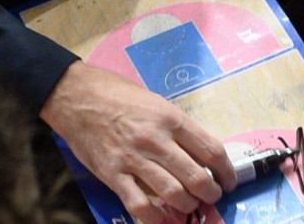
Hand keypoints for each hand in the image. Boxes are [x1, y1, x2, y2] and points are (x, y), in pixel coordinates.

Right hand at [41, 62, 233, 223]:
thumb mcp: (151, 99)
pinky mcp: (113, 174)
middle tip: (209, 196)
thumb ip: (173, 125)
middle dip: (210, 193)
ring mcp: (134, 158)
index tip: (228, 180)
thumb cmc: (113, 92)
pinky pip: (141, 207)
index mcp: (168, 117)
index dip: (227, 172)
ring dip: (187, 205)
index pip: (211, 150)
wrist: (74, 94)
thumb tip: (195, 151)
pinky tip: (160, 216)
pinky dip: (156, 218)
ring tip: (188, 204)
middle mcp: (155, 139)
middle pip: (198, 178)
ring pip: (175, 195)